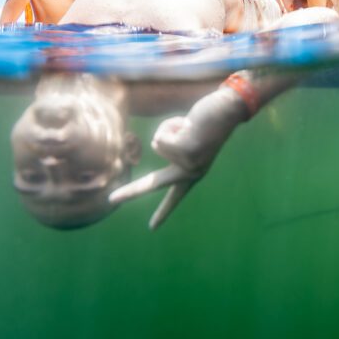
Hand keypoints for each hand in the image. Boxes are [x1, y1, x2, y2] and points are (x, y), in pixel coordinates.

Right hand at [109, 87, 248, 228]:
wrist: (227, 110)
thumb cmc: (208, 122)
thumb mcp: (189, 139)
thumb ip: (175, 147)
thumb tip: (159, 145)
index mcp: (194, 173)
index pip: (175, 197)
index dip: (162, 212)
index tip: (152, 228)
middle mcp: (192, 173)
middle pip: (153, 184)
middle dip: (130, 192)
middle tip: (112, 199)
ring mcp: (189, 164)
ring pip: (157, 144)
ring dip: (169, 129)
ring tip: (189, 127)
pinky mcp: (186, 152)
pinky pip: (160, 138)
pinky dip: (170, 125)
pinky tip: (189, 125)